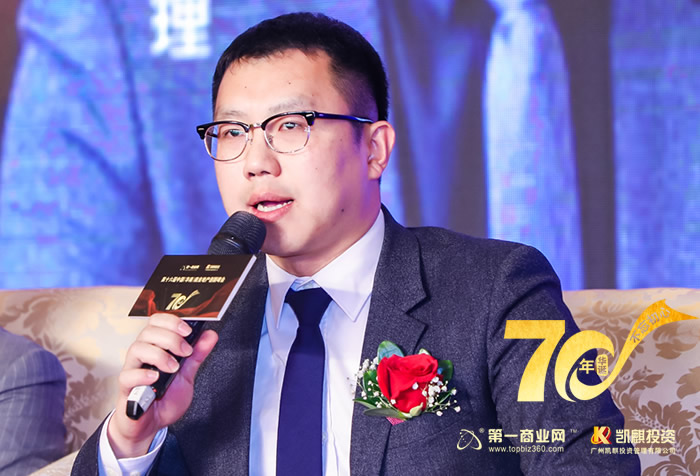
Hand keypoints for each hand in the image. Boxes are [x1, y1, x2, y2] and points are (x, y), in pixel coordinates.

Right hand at [106, 313, 218, 457]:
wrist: (150, 426)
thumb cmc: (164, 399)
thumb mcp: (187, 375)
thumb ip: (197, 355)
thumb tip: (210, 334)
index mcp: (155, 347)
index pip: (156, 321)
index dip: (171, 321)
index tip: (188, 331)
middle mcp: (141, 355)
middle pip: (148, 332)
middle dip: (171, 338)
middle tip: (186, 352)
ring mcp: (132, 370)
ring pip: (137, 349)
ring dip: (159, 355)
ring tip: (173, 368)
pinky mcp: (125, 389)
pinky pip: (127, 375)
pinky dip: (143, 374)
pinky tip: (155, 378)